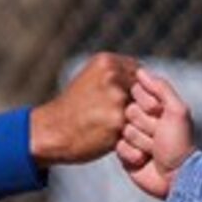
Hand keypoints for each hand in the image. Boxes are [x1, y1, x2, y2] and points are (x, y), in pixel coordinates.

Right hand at [31, 51, 136, 166]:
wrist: (52, 130)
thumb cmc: (75, 108)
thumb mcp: (92, 79)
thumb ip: (117, 76)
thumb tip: (149, 80)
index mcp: (106, 62)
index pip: (141, 74)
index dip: (141, 91)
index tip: (130, 103)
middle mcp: (112, 76)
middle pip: (147, 92)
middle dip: (143, 106)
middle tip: (130, 118)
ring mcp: (115, 98)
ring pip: (144, 112)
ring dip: (139, 122)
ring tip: (122, 130)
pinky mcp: (117, 121)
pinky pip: (137, 129)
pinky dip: (133, 136)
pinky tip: (118, 139)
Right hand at [117, 69, 198, 200]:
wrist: (176, 177)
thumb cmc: (179, 143)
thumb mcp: (177, 111)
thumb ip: (162, 88)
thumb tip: (140, 71)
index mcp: (154, 107)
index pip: (135, 91)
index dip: (147, 104)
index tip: (160, 114)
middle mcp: (141, 119)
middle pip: (127, 110)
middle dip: (145, 125)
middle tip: (158, 137)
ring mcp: (132, 136)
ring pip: (122, 129)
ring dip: (140, 141)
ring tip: (153, 151)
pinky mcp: (124, 153)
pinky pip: (118, 146)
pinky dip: (131, 154)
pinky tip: (143, 160)